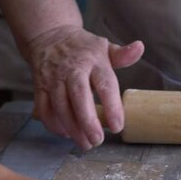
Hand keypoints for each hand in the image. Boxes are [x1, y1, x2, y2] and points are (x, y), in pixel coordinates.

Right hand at [27, 25, 144, 149]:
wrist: (49, 36)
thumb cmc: (83, 48)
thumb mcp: (105, 47)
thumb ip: (122, 55)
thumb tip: (140, 47)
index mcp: (94, 61)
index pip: (105, 84)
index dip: (112, 106)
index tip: (118, 126)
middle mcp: (73, 70)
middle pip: (79, 96)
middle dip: (88, 121)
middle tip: (98, 140)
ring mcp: (54, 78)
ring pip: (60, 106)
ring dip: (72, 128)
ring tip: (85, 144)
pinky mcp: (39, 87)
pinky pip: (44, 109)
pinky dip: (54, 124)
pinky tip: (66, 133)